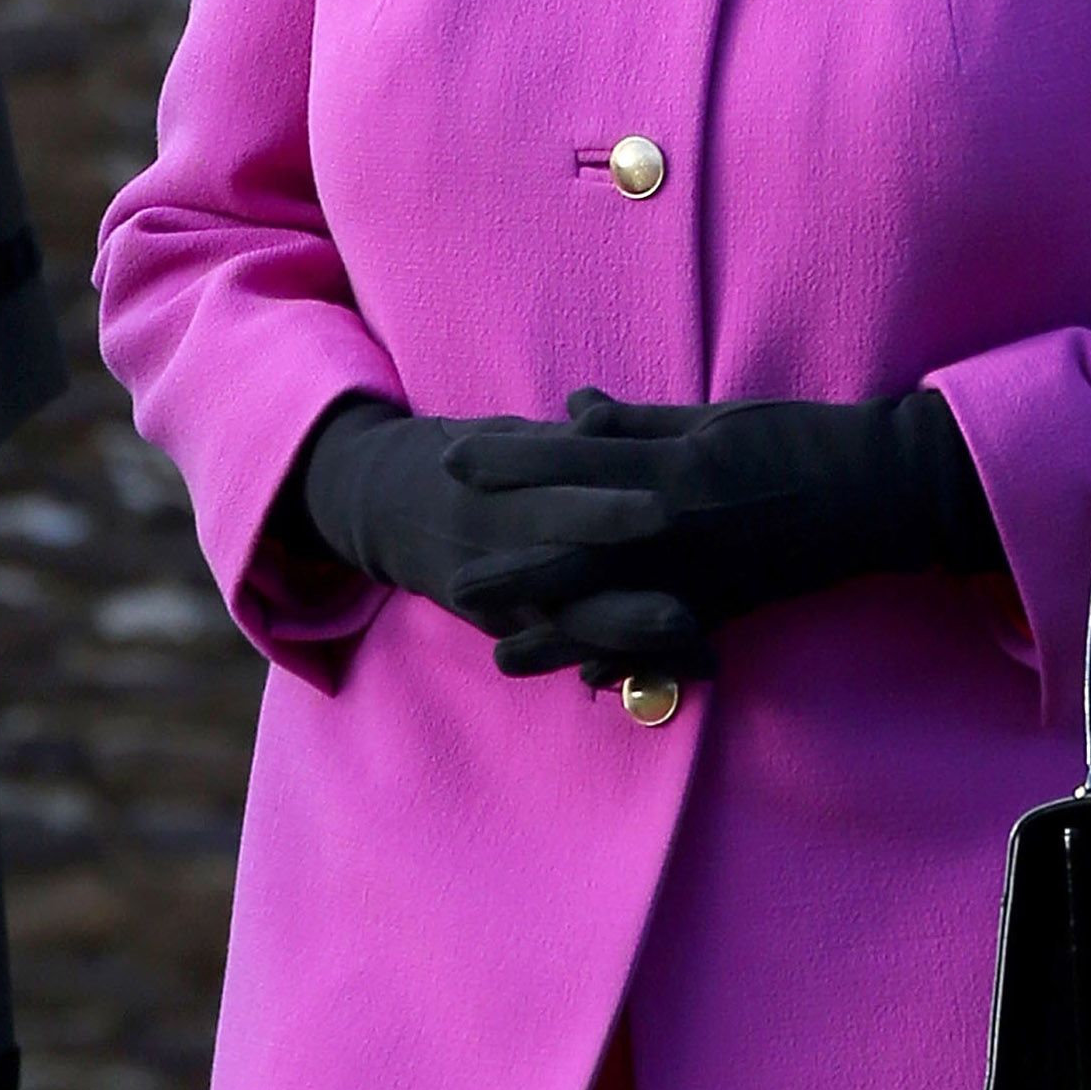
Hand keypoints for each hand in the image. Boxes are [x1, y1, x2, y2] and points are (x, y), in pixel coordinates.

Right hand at [287, 396, 713, 683]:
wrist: (392, 508)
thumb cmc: (475, 459)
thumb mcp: (512, 438)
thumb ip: (565, 440)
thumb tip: (603, 418)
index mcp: (502, 496)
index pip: (558, 504)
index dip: (607, 511)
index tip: (663, 512)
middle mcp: (503, 558)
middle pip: (569, 590)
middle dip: (625, 608)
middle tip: (685, 616)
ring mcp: (508, 603)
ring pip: (574, 633)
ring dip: (636, 646)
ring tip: (698, 653)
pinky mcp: (515, 629)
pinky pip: (573, 653)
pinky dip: (626, 662)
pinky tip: (682, 670)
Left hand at [441, 382, 999, 648]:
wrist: (877, 489)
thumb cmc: (798, 439)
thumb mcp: (715, 419)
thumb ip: (640, 423)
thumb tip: (574, 412)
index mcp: (668, 463)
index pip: (569, 460)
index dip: (508, 461)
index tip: (453, 458)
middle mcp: (673, 522)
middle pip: (573, 548)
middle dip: (510, 564)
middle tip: (452, 580)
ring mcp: (699, 572)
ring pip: (609, 608)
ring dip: (552, 633)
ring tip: (499, 654)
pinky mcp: (727, 606)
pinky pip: (662, 641)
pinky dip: (624, 660)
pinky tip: (588, 682)